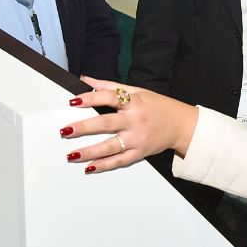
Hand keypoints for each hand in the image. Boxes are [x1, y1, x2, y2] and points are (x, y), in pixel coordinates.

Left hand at [62, 77, 198, 173]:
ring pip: (110, 146)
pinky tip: (90, 166)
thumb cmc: (159, 106)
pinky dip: (104, 165)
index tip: (73, 101)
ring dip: (90, 151)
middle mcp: (135, 121)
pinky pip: (120, 161)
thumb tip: (87, 80)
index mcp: (134, 102)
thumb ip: (110, 86)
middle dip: (84, 127)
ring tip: (72, 154)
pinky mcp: (140, 153)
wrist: (181, 125)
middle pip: (106, 124)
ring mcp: (137, 139)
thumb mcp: (137, 91)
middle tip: (66, 130)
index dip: (91, 98)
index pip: (109, 98)